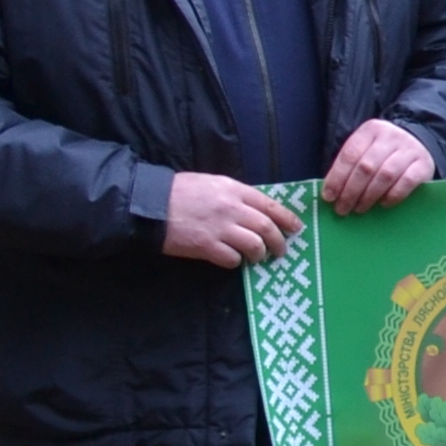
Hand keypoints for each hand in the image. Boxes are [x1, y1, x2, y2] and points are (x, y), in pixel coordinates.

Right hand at [159, 171, 297, 267]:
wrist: (149, 204)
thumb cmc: (179, 191)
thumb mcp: (212, 183)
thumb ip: (235, 195)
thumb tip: (256, 209)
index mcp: (234, 190)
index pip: (271, 205)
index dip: (287, 219)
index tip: (296, 228)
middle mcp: (232, 209)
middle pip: (267, 228)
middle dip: (279, 242)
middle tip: (280, 250)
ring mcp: (220, 229)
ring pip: (254, 245)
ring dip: (260, 254)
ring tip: (259, 258)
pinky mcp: (206, 247)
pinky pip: (232, 259)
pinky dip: (236, 262)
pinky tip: (233, 260)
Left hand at [322, 119, 440, 213]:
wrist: (420, 143)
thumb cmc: (384, 153)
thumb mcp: (366, 150)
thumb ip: (350, 167)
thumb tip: (332, 194)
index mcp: (371, 130)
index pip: (350, 155)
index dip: (337, 178)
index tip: (329, 197)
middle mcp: (391, 137)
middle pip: (366, 166)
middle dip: (351, 191)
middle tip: (343, 208)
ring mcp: (410, 149)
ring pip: (385, 175)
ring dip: (369, 195)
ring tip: (360, 208)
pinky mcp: (424, 164)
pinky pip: (407, 182)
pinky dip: (393, 195)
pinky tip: (384, 204)